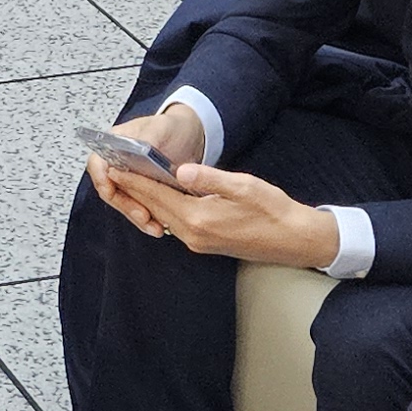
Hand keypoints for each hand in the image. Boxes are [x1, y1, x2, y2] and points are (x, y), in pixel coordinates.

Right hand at [80, 105, 206, 225]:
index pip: (97, 164)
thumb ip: (148, 136)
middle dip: (125, 206)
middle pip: (111, 189)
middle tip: (142, 215)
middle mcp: (117, 164)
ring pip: (125, 202)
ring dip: (137, 216)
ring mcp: (129, 180)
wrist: (189, 135)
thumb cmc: (171, 127)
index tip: (110, 191)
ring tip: (154, 226)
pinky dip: (149, 217)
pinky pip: (140, 207)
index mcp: (113, 144)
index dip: (102, 179)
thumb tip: (140, 148)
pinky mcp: (142, 193)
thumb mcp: (161, 127)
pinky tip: (161, 225)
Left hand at [93, 156, 343, 269]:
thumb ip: (209, 178)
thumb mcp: (243, 186)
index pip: (157, 196)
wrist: (295, 240)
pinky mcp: (205, 243)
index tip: (116, 167)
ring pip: (164, 217)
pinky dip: (164, 209)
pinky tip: (162, 196)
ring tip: (133, 179)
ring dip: (148, 199)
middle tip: (117, 169)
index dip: (135, 180)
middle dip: (135, 189)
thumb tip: (180, 171)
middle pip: (155, 208)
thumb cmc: (273, 211)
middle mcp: (193, 234)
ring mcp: (198, 242)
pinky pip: (175, 224)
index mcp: (198, 219)